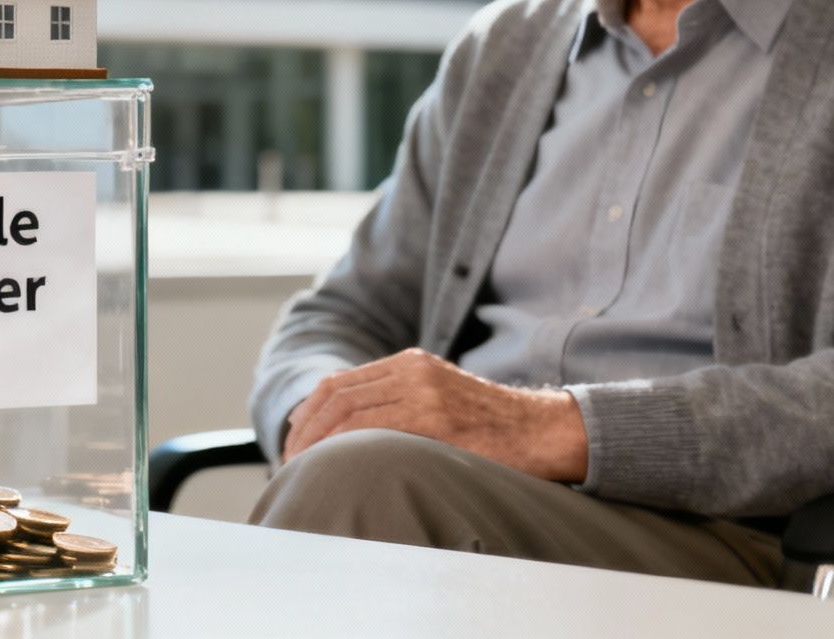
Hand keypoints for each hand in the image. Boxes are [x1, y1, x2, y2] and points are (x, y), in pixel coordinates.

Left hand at [281, 348, 588, 481]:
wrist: (544, 430)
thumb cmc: (495, 427)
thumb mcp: (443, 399)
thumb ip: (402, 405)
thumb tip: (354, 431)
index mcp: (410, 364)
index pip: (340, 384)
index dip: (308, 413)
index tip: (293, 440)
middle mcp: (411, 371)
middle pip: (335, 395)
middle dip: (303, 429)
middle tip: (288, 462)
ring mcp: (423, 392)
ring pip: (347, 412)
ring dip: (316, 442)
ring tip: (303, 470)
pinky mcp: (437, 420)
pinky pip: (375, 431)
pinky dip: (345, 448)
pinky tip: (333, 468)